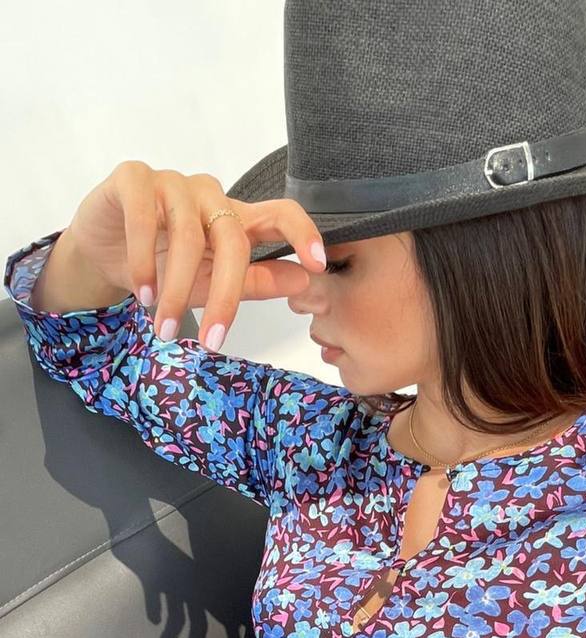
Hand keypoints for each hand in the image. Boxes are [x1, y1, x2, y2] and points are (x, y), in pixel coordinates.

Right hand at [66, 159, 326, 349]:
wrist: (102, 256)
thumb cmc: (163, 269)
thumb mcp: (212, 284)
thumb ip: (257, 282)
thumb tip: (303, 281)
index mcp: (235, 218)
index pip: (280, 214)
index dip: (302, 234)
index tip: (316, 264)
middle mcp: (209, 195)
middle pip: (232, 239)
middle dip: (225, 296)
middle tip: (212, 343)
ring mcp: (172, 182)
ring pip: (187, 233)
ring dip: (174, 289)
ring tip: (162, 326)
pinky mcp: (133, 179)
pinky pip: (144, 217)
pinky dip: (143, 260)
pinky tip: (142, 292)